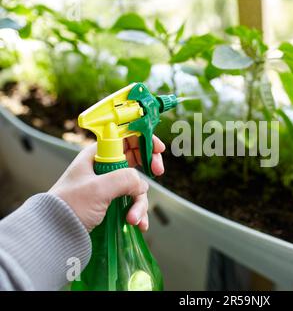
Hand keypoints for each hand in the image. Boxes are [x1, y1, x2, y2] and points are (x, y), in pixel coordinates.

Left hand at [49, 135, 165, 232]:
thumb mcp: (98, 189)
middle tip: (158, 172)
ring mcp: (109, 186)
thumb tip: (141, 183)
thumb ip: (124, 179)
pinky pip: (133, 203)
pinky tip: (139, 225)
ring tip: (133, 219)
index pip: (125, 137)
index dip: (143, 139)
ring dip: (140, 202)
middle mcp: (104, 167)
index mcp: (96, 155)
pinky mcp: (112, 203)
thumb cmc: (70, 207)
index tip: (158, 149)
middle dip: (148, 168)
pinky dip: (138, 213)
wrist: (54, 234)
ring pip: (136, 186)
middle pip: (136, 159)